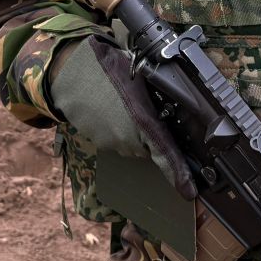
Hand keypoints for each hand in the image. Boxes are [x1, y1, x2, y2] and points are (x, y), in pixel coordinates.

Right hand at [49, 36, 195, 199]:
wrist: (71, 72)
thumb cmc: (108, 68)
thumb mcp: (141, 76)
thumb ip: (158, 94)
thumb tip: (178, 99)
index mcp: (143, 121)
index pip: (166, 155)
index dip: (180, 175)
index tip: (189, 192)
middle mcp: (128, 138)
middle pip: (150, 147)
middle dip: (152, 133)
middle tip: (145, 108)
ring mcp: (112, 143)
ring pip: (133, 144)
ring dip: (134, 130)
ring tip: (124, 103)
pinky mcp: (99, 142)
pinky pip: (117, 140)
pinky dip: (118, 129)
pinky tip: (112, 108)